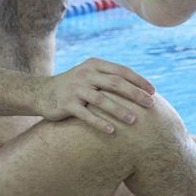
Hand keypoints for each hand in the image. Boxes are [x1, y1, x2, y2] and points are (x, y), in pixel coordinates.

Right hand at [36, 58, 155, 133]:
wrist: (42, 92)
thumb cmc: (74, 86)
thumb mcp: (90, 75)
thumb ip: (110, 77)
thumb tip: (140, 88)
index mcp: (95, 65)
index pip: (122, 71)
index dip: (139, 81)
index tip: (153, 91)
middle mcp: (86, 74)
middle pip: (116, 83)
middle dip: (135, 94)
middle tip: (151, 105)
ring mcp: (75, 89)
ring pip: (102, 100)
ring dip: (120, 110)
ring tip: (135, 120)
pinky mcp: (66, 104)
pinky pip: (86, 115)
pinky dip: (99, 123)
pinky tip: (111, 131)